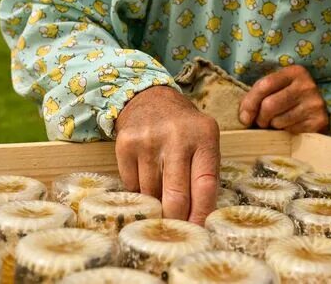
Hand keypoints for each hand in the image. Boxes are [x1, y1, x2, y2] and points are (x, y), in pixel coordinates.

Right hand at [115, 85, 219, 223]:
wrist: (150, 99)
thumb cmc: (183, 129)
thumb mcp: (204, 142)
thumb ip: (205, 176)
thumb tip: (199, 221)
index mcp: (204, 135)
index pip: (205, 185)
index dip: (201, 214)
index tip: (199, 231)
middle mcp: (177, 135)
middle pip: (176, 196)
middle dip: (176, 219)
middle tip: (176, 230)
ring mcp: (148, 139)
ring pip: (151, 194)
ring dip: (156, 203)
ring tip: (160, 196)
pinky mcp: (125, 144)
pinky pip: (132, 186)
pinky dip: (139, 191)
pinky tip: (145, 178)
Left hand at [238, 65, 329, 133]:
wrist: (317, 113)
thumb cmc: (289, 99)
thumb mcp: (276, 89)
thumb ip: (259, 95)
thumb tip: (244, 118)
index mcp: (294, 72)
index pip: (265, 85)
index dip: (250, 103)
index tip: (244, 118)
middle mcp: (307, 85)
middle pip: (269, 105)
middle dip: (260, 118)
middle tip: (261, 122)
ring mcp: (315, 104)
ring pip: (278, 121)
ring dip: (272, 126)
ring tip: (277, 123)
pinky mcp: (319, 122)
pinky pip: (290, 131)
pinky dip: (285, 132)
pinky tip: (289, 127)